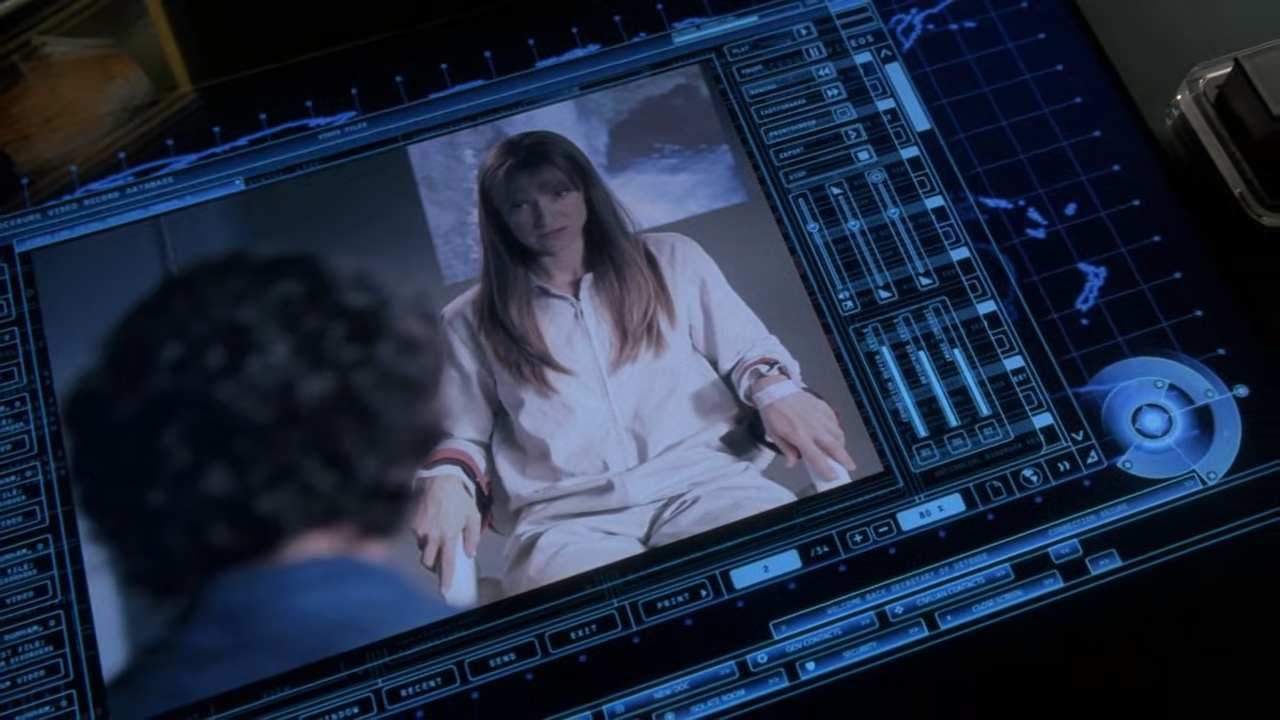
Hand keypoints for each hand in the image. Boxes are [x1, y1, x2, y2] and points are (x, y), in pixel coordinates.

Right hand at [409, 473, 481, 589]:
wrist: (438, 480)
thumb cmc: (458, 499)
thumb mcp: (473, 516)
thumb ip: (472, 537)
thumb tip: (470, 554)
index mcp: (447, 536)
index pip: (445, 564)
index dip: (445, 579)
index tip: (444, 591)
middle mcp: (431, 536)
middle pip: (428, 562)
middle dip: (433, 566)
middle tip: (440, 562)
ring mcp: (419, 530)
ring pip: (422, 549)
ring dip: (429, 549)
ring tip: (437, 537)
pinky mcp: (411, 524)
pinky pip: (417, 537)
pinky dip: (424, 536)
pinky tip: (431, 525)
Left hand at [756, 383, 855, 480]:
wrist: (774, 389)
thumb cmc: (773, 411)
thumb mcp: (774, 434)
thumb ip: (786, 450)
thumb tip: (791, 464)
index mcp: (799, 435)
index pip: (816, 457)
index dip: (826, 468)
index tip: (833, 475)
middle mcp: (812, 427)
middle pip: (834, 446)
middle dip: (844, 458)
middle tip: (850, 466)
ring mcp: (819, 416)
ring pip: (837, 433)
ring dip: (841, 444)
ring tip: (840, 450)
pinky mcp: (822, 407)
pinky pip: (834, 421)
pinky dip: (836, 429)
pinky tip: (832, 433)